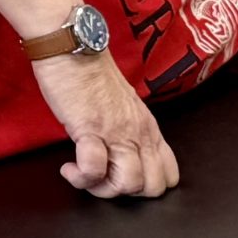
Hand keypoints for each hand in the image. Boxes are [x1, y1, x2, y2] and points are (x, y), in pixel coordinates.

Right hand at [34, 50, 178, 199]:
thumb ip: (126, 128)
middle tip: (100, 179)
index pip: (169, 175)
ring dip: (101, 188)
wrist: (72, 45)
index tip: (118, 175)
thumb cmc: (90, 71)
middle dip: (124, 192)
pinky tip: (68, 167)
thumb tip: (117, 151)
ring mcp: (117, 131)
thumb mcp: (121, 104)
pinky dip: (80, 177)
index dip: (144, 185)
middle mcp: (139, 132)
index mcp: (149, 127)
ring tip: (82, 175)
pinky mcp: (90, 129)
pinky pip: (94, 169)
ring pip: (128, 184)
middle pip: (152, 187)